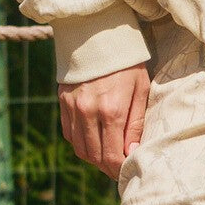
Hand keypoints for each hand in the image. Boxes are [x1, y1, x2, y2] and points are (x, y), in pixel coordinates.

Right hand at [58, 63, 150, 180]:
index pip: (111, 156)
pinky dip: (80, 143)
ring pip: (79, 148)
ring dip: (93, 158)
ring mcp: (73, 107)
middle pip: (94, 156)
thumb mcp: (141, 88)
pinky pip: (69, 134)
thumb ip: (136, 123)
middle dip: (107, 167)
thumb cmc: (127, 62)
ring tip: (107, 156)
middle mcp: (88, 111)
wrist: (99, 34)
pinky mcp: (63, 102)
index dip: (119, 169)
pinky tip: (93, 140)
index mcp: (111, 109)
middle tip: (118, 168)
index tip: (128, 170)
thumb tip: (132, 152)